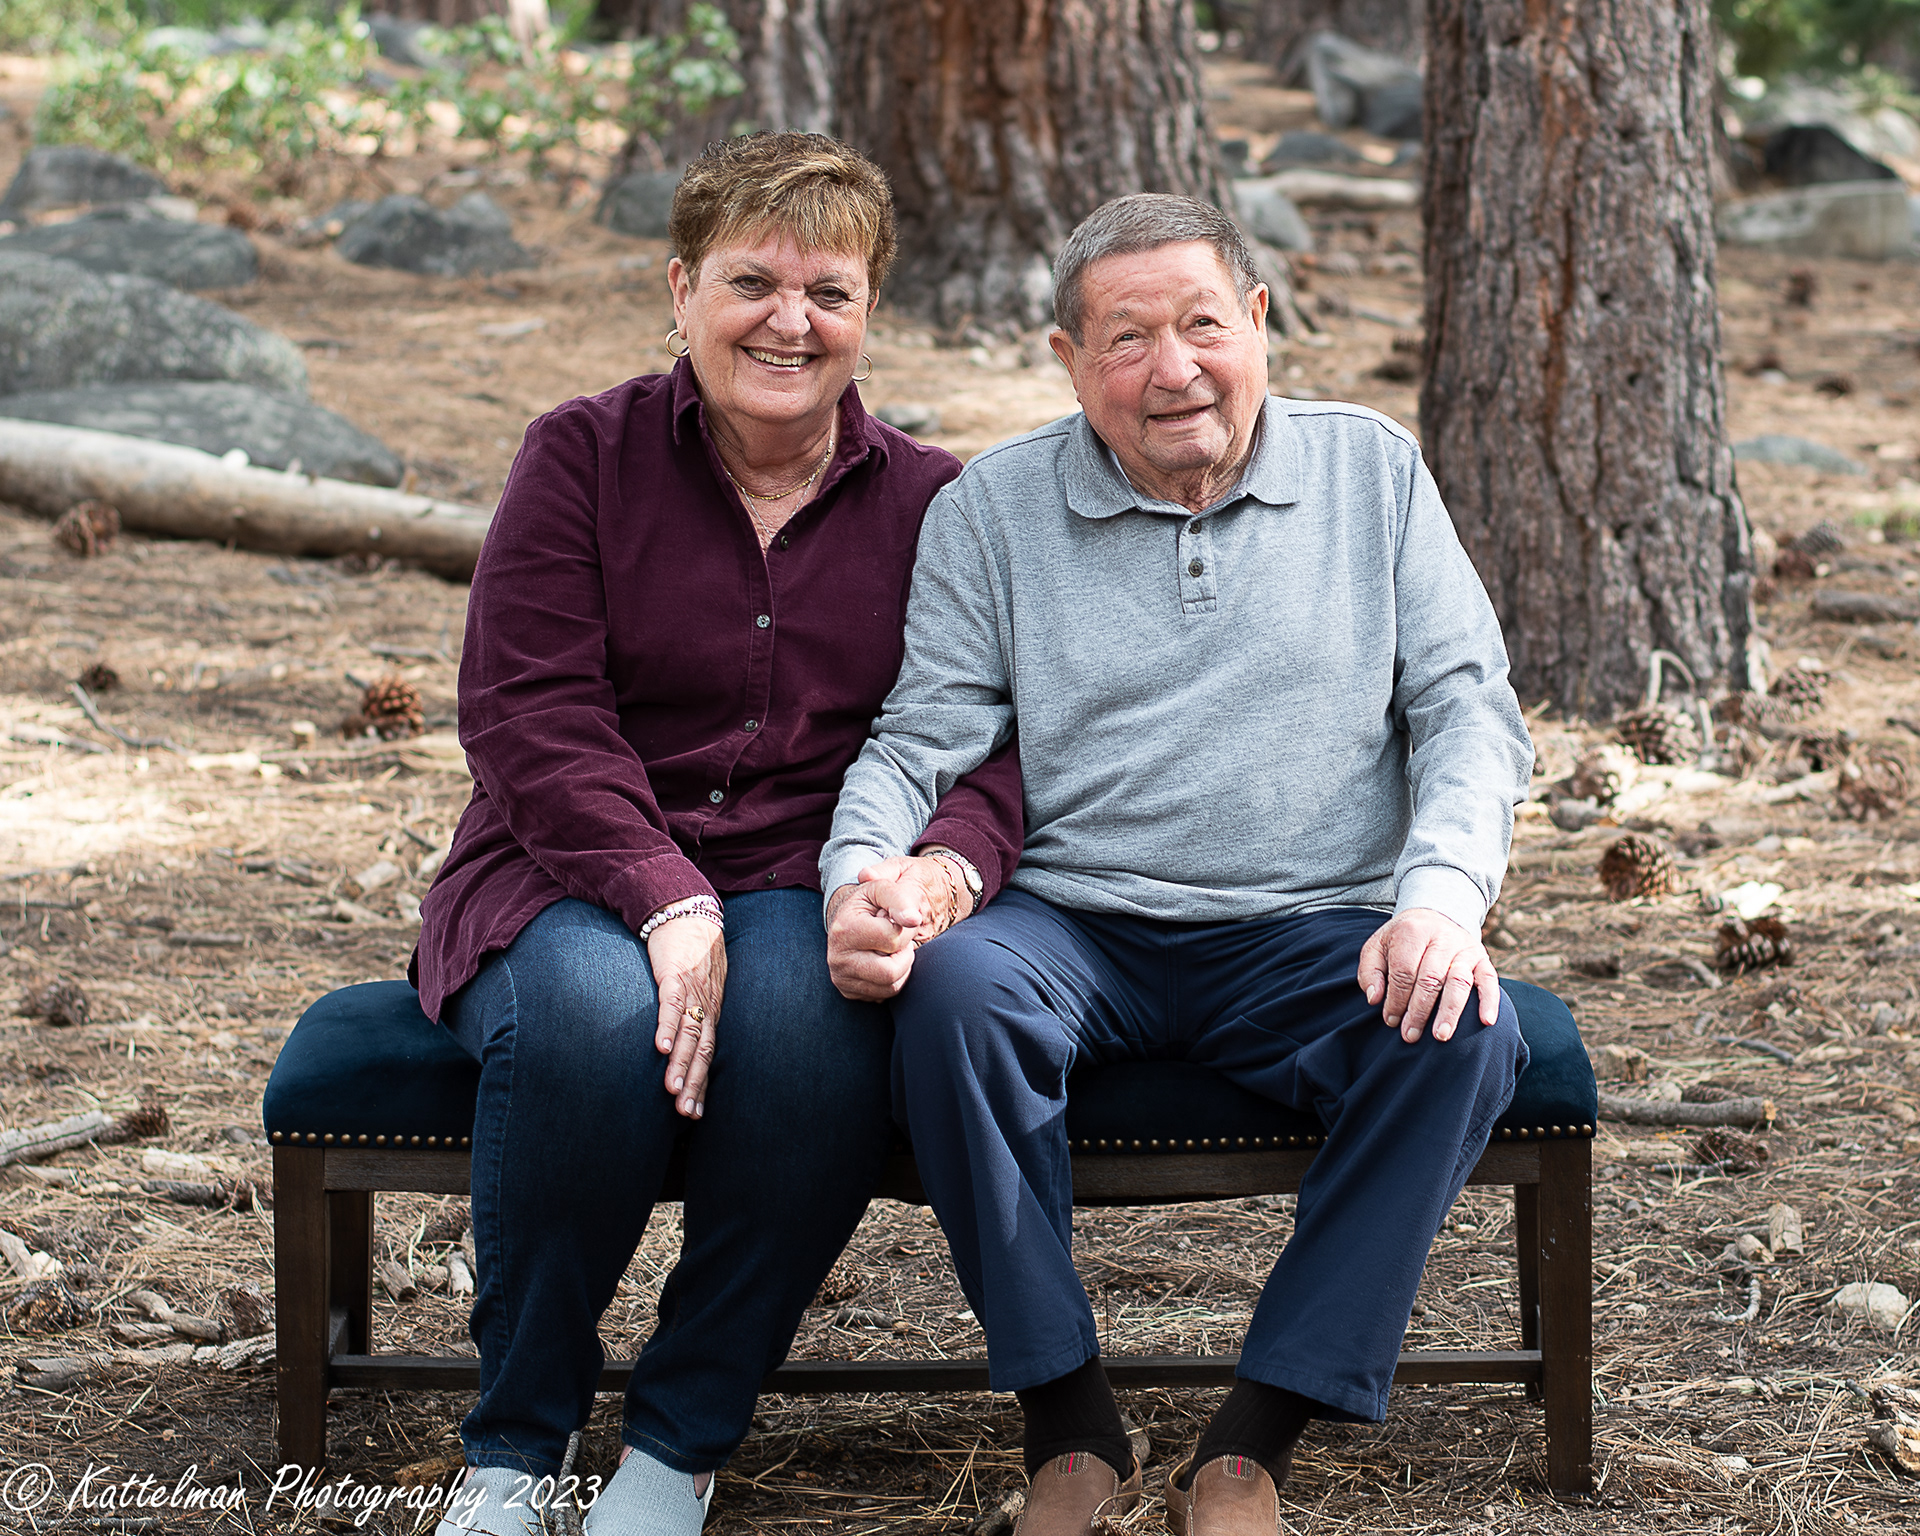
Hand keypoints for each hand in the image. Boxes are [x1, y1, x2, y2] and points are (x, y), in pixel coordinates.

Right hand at [645, 914, 726, 1117]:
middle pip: (703, 1050)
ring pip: (688, 1033)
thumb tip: (678, 1042)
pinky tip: (659, 1048)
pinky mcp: (674, 975)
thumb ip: (691, 1012)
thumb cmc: (691, 952)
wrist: (687, 912)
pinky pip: (671, 1005)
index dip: (702, 1083)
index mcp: (711, 1011)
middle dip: (694, 1083)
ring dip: (680, 1063)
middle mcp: (706, 1005)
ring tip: (672, 1090)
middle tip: (686, 1113)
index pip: (709, 1054)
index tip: (695, 1113)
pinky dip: (666, 1027)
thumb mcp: (697, 986)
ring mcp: (691, 991)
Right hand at [825, 855, 953, 1000]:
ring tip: (892, 949)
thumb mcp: (881, 889)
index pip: (892, 939)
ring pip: (890, 987)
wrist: (848, 919)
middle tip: (898, 939)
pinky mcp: (849, 991)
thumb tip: (914, 919)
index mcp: (844, 930)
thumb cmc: (869, 903)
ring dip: (902, 967)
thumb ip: (900, 898)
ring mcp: (842, 978)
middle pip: (890, 971)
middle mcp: (838, 959)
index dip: (906, 929)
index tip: (898, 920)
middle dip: (905, 954)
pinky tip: (886, 961)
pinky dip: (894, 979)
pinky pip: (885, 994)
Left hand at [1356, 907, 1500, 1043]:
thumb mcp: (1377, 947)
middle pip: (1431, 978)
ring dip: (1450, 1011)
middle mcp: (1441, 937)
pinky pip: (1490, 979)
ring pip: (1459, 981)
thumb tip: (1375, 999)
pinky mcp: (1482, 958)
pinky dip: (1489, 1001)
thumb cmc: (1401, 941)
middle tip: (1410, 1036)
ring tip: (1441, 1036)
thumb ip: (1370, 972)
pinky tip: (1486, 1022)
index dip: (1396, 999)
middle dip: (1419, 1010)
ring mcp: (1464, 947)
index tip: (1391, 1021)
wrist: (1432, 918)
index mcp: (1412, 932)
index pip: (1404, 971)